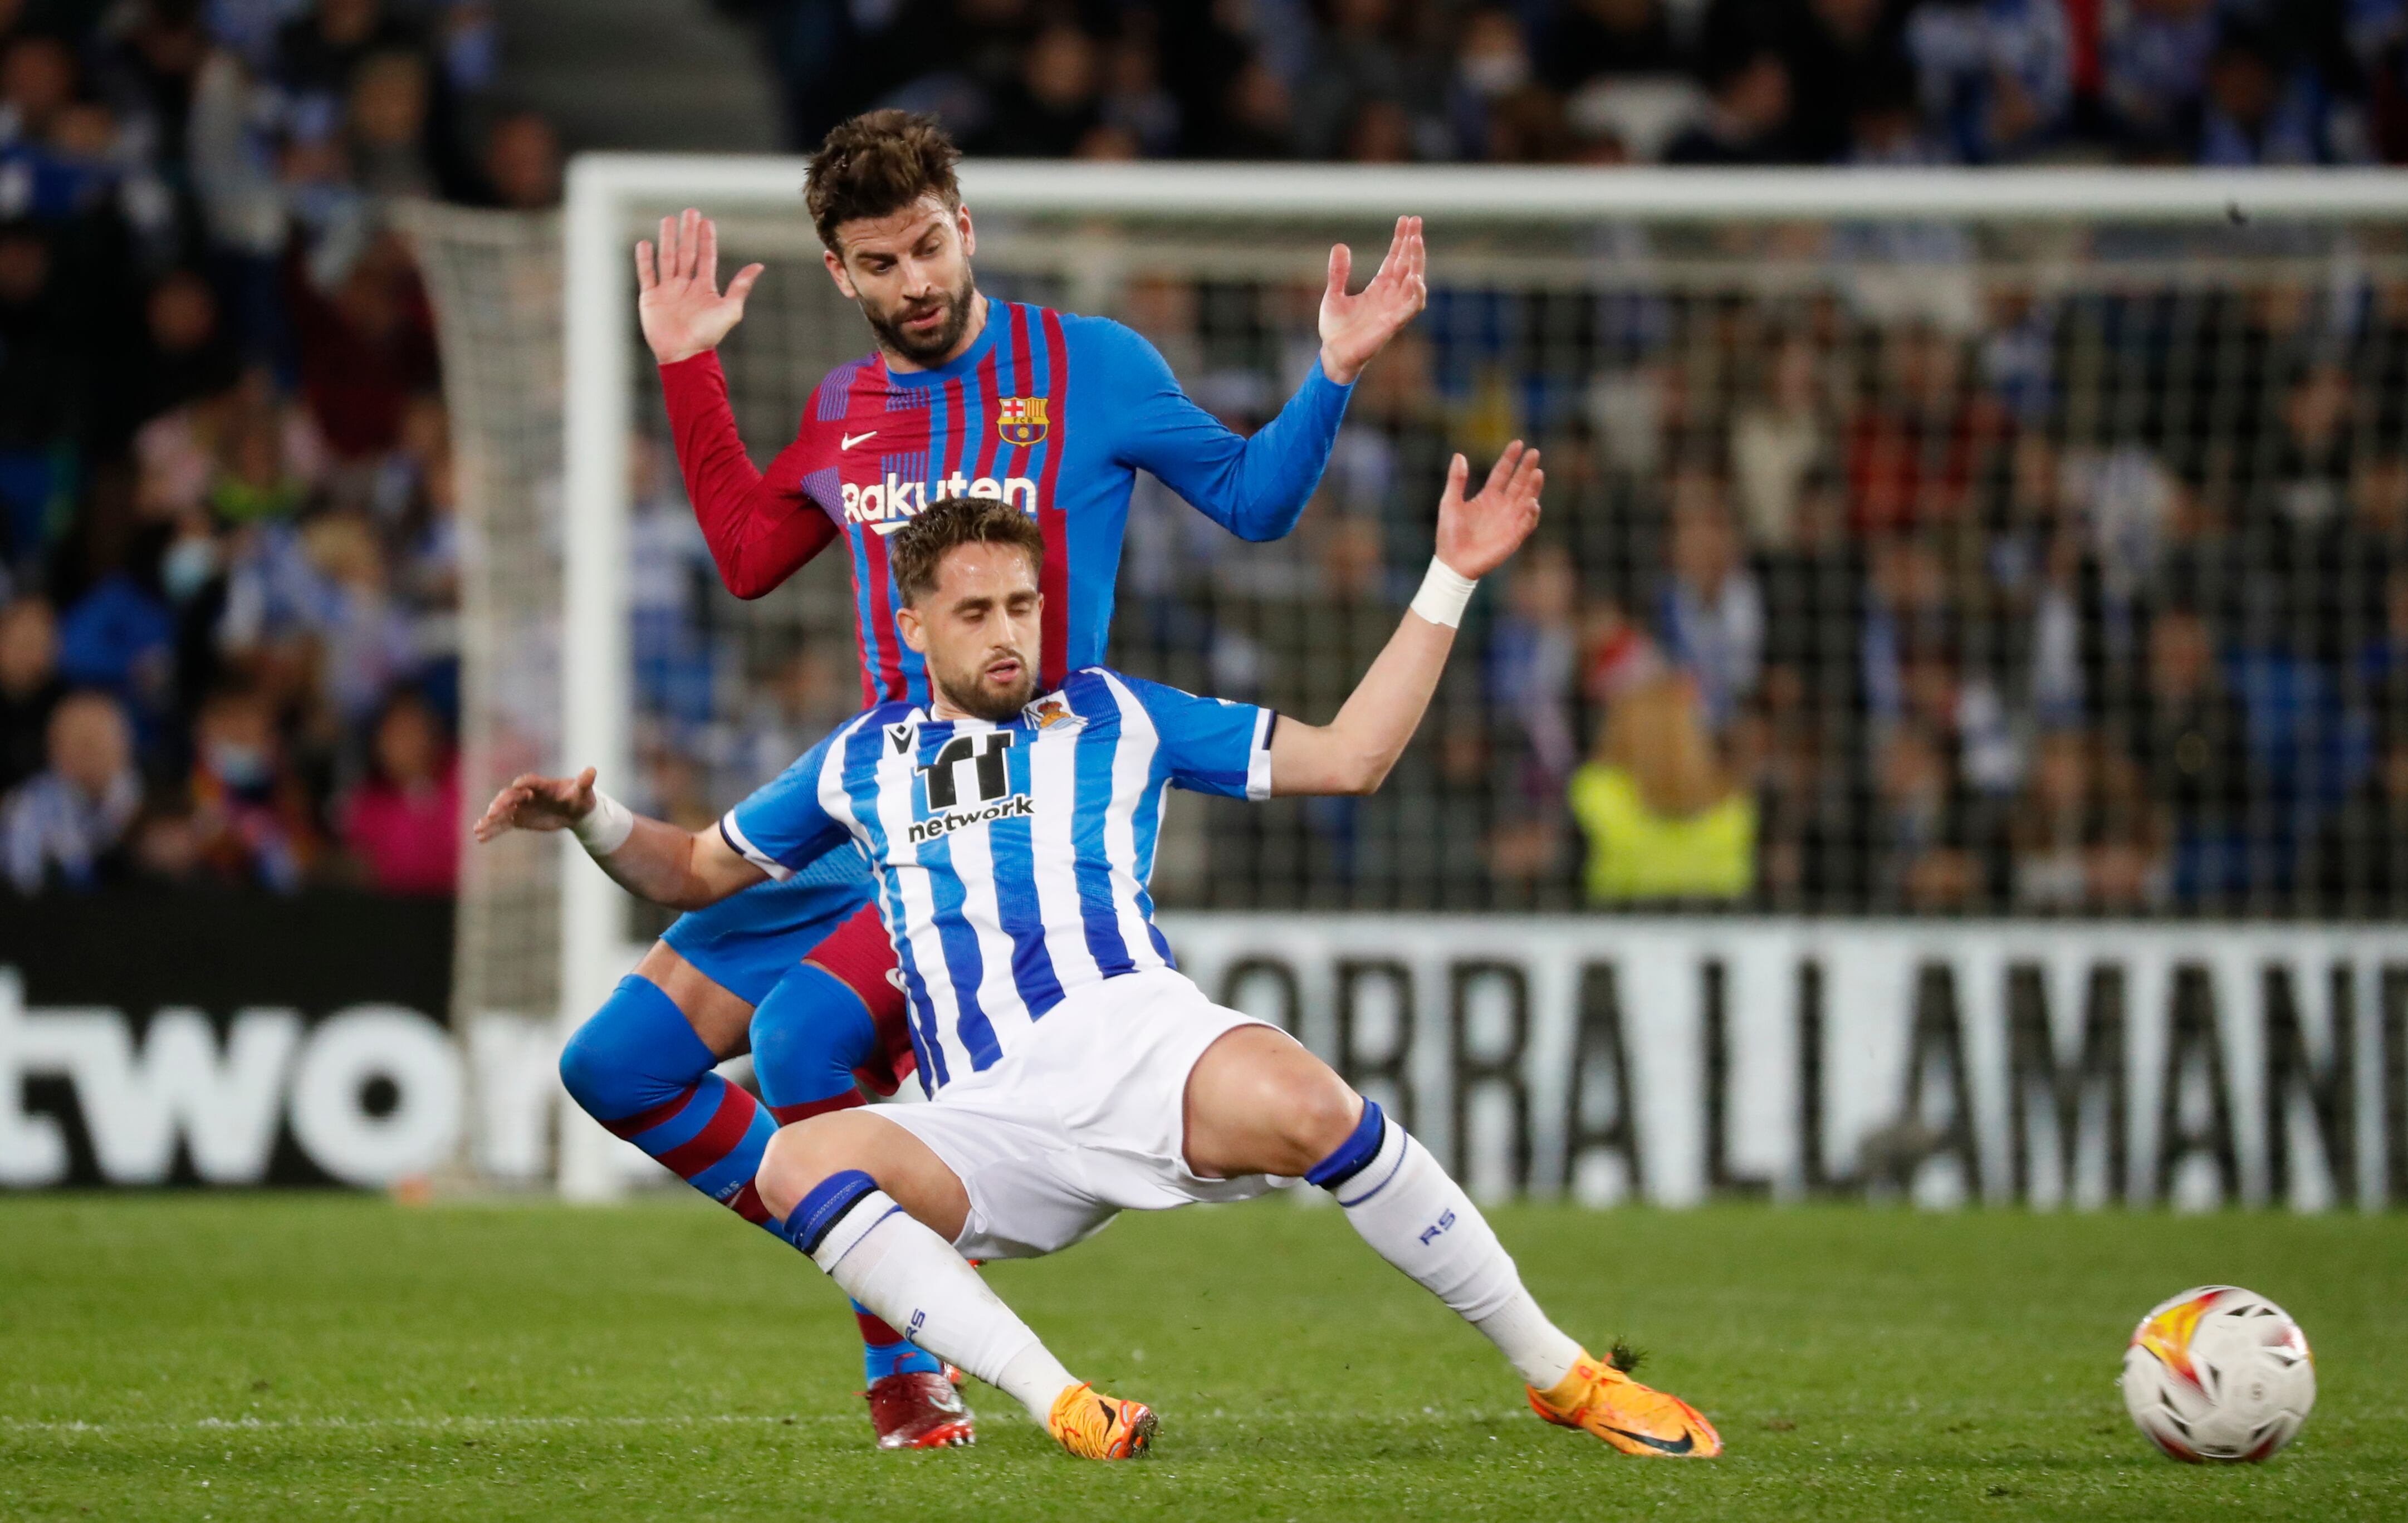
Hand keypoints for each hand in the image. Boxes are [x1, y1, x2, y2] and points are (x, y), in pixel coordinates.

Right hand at [474, 768, 597, 842]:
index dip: (525, 782)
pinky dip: (492, 830)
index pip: (531, 781)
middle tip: (492, 811)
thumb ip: (584, 782)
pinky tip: (480, 837)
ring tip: (478, 828)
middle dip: (501, 803)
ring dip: (490, 819)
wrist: (575, 810)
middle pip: (511, 796)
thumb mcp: (583, 792)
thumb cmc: (579, 798)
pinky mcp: (519, 819)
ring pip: (503, 812)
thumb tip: (593, 770)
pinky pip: (503, 824)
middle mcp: (527, 794)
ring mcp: (521, 807)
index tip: (518, 785)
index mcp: (542, 785)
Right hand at [636, 209, 764, 364]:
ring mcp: (667, 291)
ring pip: (666, 258)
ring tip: (668, 219)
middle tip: (689, 212)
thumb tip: (759, 266)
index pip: (706, 257)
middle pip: (686, 252)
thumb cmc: (709, 335)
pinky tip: (645, 243)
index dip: (706, 239)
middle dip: (688, 232)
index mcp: (704, 287)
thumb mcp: (730, 310)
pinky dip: (644, 259)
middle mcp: (685, 286)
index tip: (706, 221)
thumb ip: (741, 287)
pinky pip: (646, 274)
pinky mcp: (650, 298)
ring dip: (667, 239)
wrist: (684, 354)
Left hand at [1317, 214, 1425, 385]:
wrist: (1334, 355)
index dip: (1401, 240)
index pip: (1395, 259)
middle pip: (1407, 264)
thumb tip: (1341, 246)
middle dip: (1413, 243)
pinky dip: (1415, 293)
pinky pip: (1411, 307)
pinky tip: (1415, 277)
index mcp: (1379, 288)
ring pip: (1415, 281)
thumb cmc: (1336, 329)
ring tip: (1416, 241)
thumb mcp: (1333, 295)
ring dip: (1417, 261)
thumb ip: (1338, 273)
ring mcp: (1394, 309)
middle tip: (1416, 221)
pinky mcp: (1393, 324)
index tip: (1406, 220)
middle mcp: (1390, 296)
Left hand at [1435, 441, 1542, 581]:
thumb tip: (1459, 455)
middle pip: (1518, 483)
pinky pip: (1526, 524)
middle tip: (1535, 453)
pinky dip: (1531, 514)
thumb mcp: (1450, 503)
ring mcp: (1509, 520)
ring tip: (1538, 473)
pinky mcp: (1513, 537)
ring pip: (1526, 500)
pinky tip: (1532, 503)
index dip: (1510, 458)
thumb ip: (1456, 480)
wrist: (1452, 562)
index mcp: (1487, 497)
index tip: (1519, 443)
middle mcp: (1502, 506)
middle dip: (1527, 468)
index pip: (1502, 473)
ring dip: (1533, 488)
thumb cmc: (1449, 534)